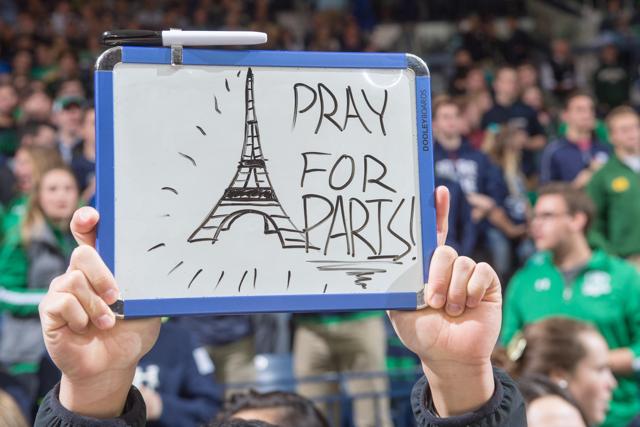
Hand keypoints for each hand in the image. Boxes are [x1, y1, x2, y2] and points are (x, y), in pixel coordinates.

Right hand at [39, 206, 160, 417]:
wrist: (114, 364)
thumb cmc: (132, 331)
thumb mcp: (147, 305)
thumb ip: (146, 284)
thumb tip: (160, 266)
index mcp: (104, 266)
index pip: (89, 233)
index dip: (87, 220)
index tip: (92, 217)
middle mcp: (80, 273)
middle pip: (82, 253)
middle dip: (102, 273)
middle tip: (118, 297)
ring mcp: (63, 291)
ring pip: (73, 279)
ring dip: (96, 304)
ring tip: (108, 322)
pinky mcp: (50, 310)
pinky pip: (61, 302)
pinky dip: (80, 316)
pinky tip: (86, 328)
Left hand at [388, 186, 500, 415]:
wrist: (447, 356)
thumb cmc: (421, 332)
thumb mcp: (398, 308)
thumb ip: (396, 284)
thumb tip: (384, 264)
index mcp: (427, 268)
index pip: (433, 234)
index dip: (437, 211)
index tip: (437, 190)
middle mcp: (449, 267)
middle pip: (444, 251)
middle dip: (437, 277)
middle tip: (431, 301)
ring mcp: (469, 273)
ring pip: (461, 263)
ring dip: (453, 291)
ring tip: (450, 310)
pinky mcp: (487, 283)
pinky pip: (481, 272)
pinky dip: (471, 290)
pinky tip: (469, 306)